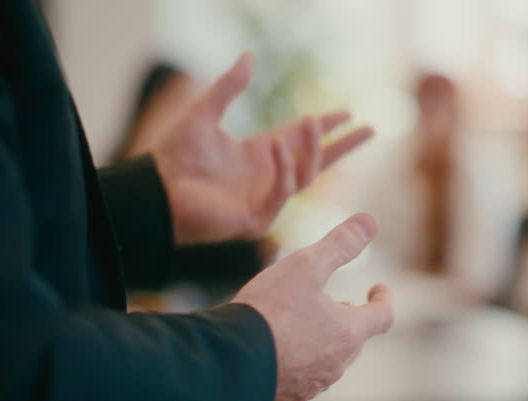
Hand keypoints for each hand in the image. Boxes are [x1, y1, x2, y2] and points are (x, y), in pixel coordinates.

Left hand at [151, 53, 374, 244]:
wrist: (157, 190)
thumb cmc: (175, 157)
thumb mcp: (205, 113)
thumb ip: (229, 86)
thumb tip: (248, 56)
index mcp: (258, 154)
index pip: (301, 139)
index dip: (325, 126)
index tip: (348, 112)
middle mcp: (267, 176)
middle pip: (317, 161)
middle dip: (344, 146)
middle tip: (370, 129)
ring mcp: (265, 198)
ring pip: (305, 174)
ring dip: (312, 148)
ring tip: (314, 120)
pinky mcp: (258, 218)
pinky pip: (282, 191)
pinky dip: (284, 169)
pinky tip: (280, 148)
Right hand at [233, 213, 393, 400]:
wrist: (229, 363)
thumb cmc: (270, 311)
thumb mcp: (305, 266)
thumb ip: (340, 244)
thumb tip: (371, 220)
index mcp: (348, 333)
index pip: (382, 316)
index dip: (382, 300)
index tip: (378, 289)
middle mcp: (336, 364)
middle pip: (353, 339)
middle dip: (348, 318)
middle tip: (337, 302)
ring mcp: (311, 384)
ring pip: (327, 359)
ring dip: (322, 340)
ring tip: (302, 323)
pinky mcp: (286, 398)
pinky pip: (301, 376)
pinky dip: (297, 359)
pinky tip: (276, 348)